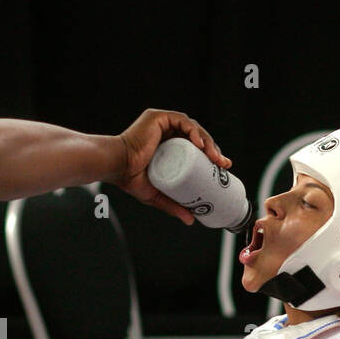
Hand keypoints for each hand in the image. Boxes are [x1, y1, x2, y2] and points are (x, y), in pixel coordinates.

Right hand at [109, 110, 231, 223]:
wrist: (116, 167)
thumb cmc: (130, 179)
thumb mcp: (157, 194)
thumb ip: (173, 205)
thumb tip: (191, 221)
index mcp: (167, 144)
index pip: (195, 147)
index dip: (212, 154)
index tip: (223, 166)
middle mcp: (166, 131)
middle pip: (196, 137)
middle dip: (214, 148)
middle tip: (223, 164)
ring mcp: (162, 123)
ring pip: (192, 128)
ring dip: (208, 140)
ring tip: (215, 157)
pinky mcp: (158, 117)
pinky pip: (182, 121)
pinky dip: (194, 131)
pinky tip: (201, 144)